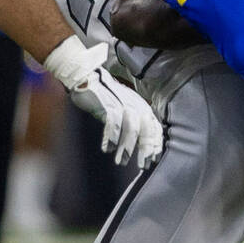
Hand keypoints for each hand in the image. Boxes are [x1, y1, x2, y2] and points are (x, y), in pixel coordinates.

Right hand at [43, 37, 163, 167]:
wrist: (88, 77)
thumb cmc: (106, 95)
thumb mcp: (125, 106)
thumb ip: (133, 120)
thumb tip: (140, 140)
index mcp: (142, 105)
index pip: (155, 127)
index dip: (155, 144)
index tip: (153, 158)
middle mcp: (136, 105)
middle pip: (145, 131)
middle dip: (145, 149)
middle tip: (143, 164)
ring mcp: (122, 105)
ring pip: (130, 131)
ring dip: (126, 148)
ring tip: (121, 162)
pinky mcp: (108, 106)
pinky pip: (112, 126)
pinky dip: (111, 139)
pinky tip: (107, 150)